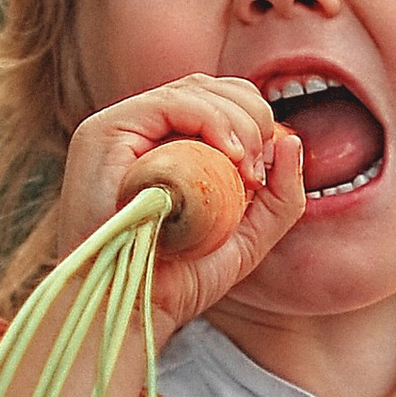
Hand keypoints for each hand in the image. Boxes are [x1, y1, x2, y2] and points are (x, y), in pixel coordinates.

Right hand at [55, 75, 306, 336]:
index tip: (264, 174)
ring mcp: (121, 128)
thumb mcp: (248, 239)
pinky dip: (210, 120)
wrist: (131, 309)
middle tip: (258, 174)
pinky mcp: (104, 132)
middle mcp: (142, 130)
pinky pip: (169, 103)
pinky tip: (231, 154)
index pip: (222, 102)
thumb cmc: (179, 281)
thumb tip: (291, 139)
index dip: (256, 122)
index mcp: (169, 144)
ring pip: (196, 90)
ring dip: (238, 123)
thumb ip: (281, 197)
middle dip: (253, 118)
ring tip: (246, 173)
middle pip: (212, 87)